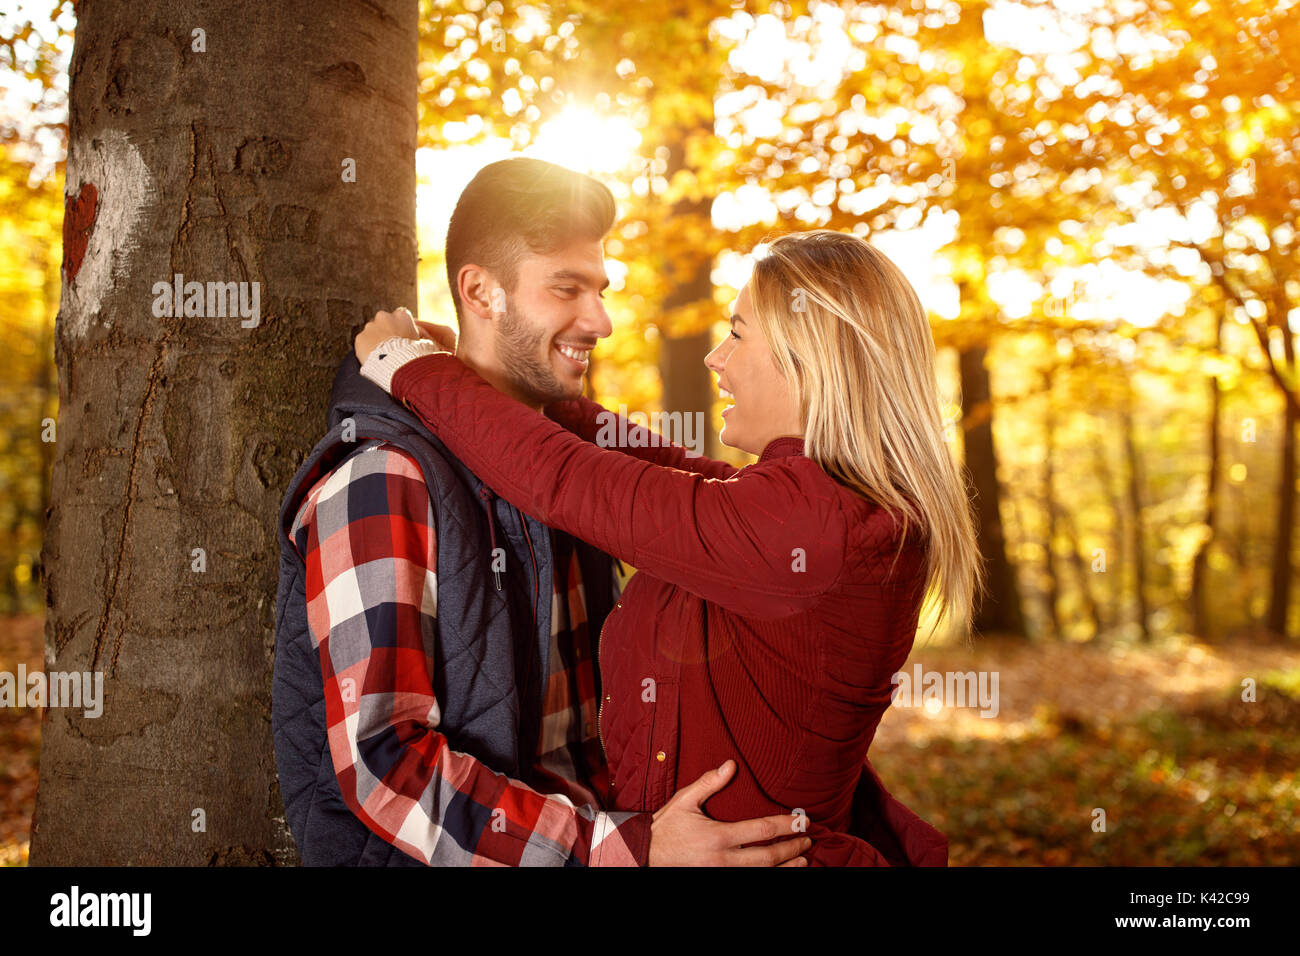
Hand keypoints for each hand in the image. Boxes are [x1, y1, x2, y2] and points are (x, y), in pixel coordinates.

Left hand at [354, 307, 456, 363]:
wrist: (399, 367)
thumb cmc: (416, 356)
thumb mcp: (427, 342)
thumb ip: (426, 335)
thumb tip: (446, 338)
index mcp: (402, 315)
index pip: (400, 315)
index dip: (401, 327)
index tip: (402, 337)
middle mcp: (385, 316)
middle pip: (383, 321)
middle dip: (386, 331)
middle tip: (391, 348)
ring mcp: (371, 327)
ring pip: (372, 331)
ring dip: (375, 340)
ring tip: (382, 355)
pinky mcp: (360, 338)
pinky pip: (362, 342)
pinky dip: (366, 349)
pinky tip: (373, 358)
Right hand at [648, 760, 812, 865]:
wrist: (645, 855)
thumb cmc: (667, 827)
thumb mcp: (685, 800)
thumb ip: (709, 783)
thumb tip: (731, 765)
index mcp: (719, 836)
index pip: (762, 831)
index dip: (787, 826)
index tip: (802, 821)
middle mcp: (723, 859)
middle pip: (768, 857)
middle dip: (792, 849)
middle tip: (807, 840)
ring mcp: (721, 873)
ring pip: (762, 874)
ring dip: (786, 868)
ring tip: (802, 861)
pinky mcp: (717, 879)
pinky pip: (748, 880)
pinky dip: (767, 876)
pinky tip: (778, 872)